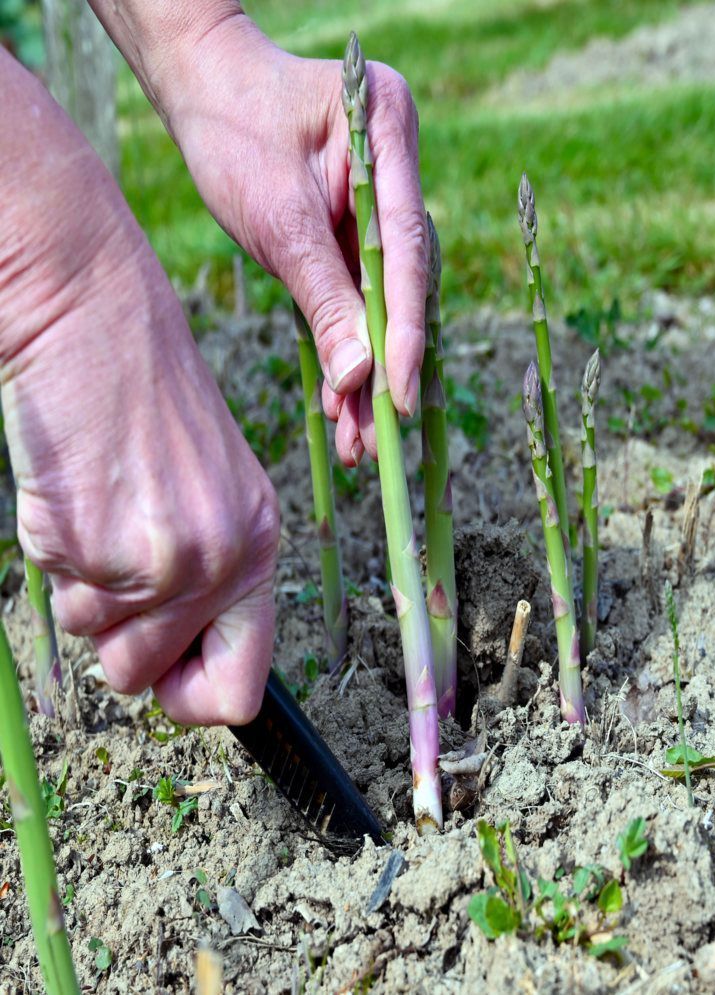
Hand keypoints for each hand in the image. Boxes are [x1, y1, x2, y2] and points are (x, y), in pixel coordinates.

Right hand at [0, 63, 278, 724]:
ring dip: (85, 591)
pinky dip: (55, 556)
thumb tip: (173, 664)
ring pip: (96, 644)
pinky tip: (75, 493)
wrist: (94, 317)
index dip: (193, 699)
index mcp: (259, 546)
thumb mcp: (211, 489)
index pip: (242, 689)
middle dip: (119, 637)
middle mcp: (221, 563)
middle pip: (147, 678)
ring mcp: (159, 559)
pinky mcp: (94, 544)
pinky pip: (57, 596)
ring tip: (99, 510)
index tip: (165, 677)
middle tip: (112, 562)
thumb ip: (208, 575)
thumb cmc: (145, 399)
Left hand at [161, 15, 428, 464]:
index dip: (405, 330)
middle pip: (403, 286)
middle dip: (386, 368)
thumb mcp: (275, 215)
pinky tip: (341, 407)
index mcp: (389, 134)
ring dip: (367, 376)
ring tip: (356, 445)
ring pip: (382, 304)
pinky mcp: (357, 234)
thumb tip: (358, 379)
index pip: (406, 248)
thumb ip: (322, 293)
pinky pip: (357, 301)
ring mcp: (382, 205)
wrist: (204, 88)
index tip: (398, 396)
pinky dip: (347, 352)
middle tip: (376, 440)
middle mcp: (398, 172)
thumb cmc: (234, 128)